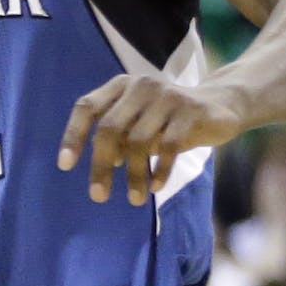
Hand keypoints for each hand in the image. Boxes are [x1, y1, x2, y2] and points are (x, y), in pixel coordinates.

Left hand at [57, 74, 241, 205]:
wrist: (220, 105)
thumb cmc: (168, 119)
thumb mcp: (138, 122)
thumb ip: (118, 136)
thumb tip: (104, 163)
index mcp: (120, 85)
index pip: (87, 107)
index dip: (73, 135)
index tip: (65, 166)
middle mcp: (139, 86)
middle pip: (110, 128)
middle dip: (101, 165)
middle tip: (98, 196)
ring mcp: (166, 96)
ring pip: (140, 140)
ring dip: (134, 175)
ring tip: (133, 200)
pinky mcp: (191, 110)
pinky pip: (170, 145)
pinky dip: (160, 169)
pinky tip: (156, 187)